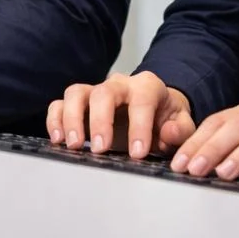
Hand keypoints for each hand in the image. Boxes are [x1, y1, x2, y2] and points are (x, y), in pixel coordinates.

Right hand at [47, 72, 195, 159]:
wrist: (155, 112)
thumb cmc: (166, 120)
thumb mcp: (182, 124)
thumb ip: (180, 130)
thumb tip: (166, 133)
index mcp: (147, 86)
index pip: (142, 100)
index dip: (140, 126)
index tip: (137, 153)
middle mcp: (119, 84)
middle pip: (104, 92)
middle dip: (101, 121)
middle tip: (101, 149)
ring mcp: (95, 92)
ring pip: (76, 93)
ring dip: (72, 119)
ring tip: (74, 146)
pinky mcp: (79, 104)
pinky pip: (60, 104)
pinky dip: (55, 120)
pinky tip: (59, 141)